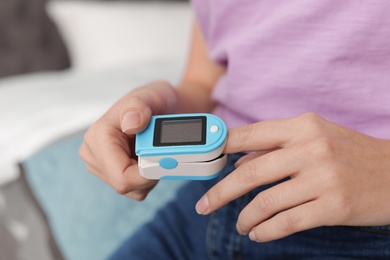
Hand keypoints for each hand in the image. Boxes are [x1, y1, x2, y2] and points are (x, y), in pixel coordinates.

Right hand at [79, 81, 176, 199]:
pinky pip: (136, 189)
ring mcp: (102, 166)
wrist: (162, 107)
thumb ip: (139, 107)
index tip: (167, 163)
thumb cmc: (155, 100)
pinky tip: (150, 157)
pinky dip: (148, 177)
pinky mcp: (112, 174)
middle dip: (150, 174)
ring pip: (133, 189)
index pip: (121, 177)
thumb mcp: (151, 95)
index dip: (147, 175)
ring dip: (150, 176)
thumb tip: (132, 124)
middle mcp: (94, 154)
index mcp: (98, 137)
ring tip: (154, 151)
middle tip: (164, 152)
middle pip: (127, 185)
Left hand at [195, 113, 389, 241]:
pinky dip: (265, 231)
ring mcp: (323, 178)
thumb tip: (238, 162)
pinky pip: (286, 222)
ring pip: (266, 202)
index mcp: (302, 126)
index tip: (202, 163)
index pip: (249, 134)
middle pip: (250, 173)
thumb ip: (275, 147)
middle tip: (204, 205)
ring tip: (240, 224)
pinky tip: (258, 233)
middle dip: (220, 193)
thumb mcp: (315, 137)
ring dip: (245, 217)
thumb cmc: (350, 154)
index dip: (220, 148)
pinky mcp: (334, 207)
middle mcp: (311, 148)